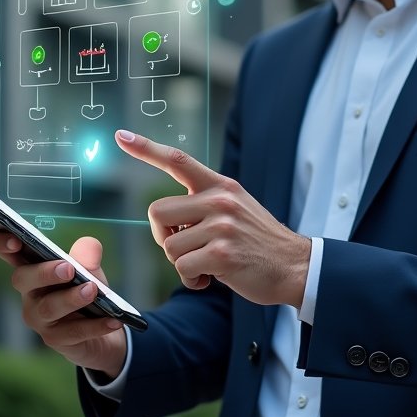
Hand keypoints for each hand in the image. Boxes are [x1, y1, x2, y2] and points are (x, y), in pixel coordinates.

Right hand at [0, 230, 127, 377]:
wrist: (103, 325)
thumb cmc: (86, 288)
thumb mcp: (90, 267)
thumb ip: (87, 254)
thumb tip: (89, 251)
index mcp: (32, 266)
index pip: (4, 251)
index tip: (13, 238)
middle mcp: (29, 292)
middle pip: (22, 279)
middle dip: (43, 272)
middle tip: (67, 269)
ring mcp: (39, 318)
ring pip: (48, 308)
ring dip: (70, 299)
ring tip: (92, 290)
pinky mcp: (55, 339)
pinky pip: (73, 332)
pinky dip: (95, 325)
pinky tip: (112, 319)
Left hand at [116, 129, 310, 308]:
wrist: (294, 265)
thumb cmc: (258, 241)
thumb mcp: (236, 208)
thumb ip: (205, 204)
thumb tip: (166, 219)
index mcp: (221, 186)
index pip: (178, 160)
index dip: (146, 149)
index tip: (122, 136)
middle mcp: (220, 200)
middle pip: (157, 212)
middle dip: (163, 236)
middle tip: (185, 247)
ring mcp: (222, 226)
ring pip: (169, 246)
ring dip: (181, 262)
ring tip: (207, 264)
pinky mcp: (222, 253)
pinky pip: (182, 267)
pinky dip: (191, 279)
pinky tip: (211, 278)